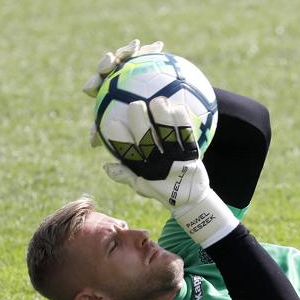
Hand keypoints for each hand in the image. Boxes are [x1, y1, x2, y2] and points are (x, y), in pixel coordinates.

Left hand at [82, 38, 163, 148]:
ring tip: (135, 46)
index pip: (95, 86)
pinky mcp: (145, 57)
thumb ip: (111, 134)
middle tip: (111, 62)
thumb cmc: (143, 125)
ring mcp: (129, 65)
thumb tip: (93, 143)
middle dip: (106, 63)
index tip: (92, 87)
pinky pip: (147, 52)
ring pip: (125, 55)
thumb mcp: (128, 132)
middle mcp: (115, 76)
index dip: (92, 85)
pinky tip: (159, 46)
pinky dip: (151, 49)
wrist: (164, 113)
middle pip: (107, 67)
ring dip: (128, 50)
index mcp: (106, 92)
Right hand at [104, 103, 236, 247]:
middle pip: (146, 140)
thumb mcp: (141, 185)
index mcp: (144, 170)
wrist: (190, 199)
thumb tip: (106, 165)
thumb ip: (124, 174)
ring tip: (157, 101)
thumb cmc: (161, 188)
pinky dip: (182, 121)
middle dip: (139, 121)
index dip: (118, 138)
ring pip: (168, 135)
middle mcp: (159, 164)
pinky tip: (178, 107)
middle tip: (135, 105)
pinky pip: (187, 135)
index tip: (112, 123)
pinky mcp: (192, 155)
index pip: (127, 153)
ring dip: (163, 116)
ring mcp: (177, 159)